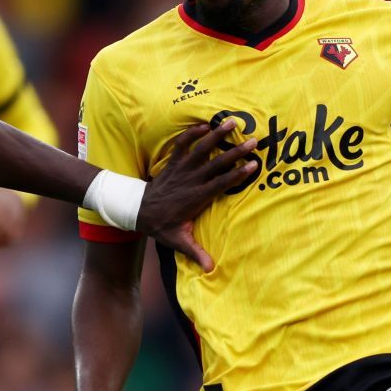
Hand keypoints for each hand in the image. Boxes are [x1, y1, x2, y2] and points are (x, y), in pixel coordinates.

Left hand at [136, 120, 258, 271]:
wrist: (137, 211)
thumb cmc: (161, 226)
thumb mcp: (178, 241)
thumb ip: (195, 253)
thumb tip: (211, 269)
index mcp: (196, 197)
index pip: (221, 183)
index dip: (237, 174)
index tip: (253, 165)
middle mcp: (191, 180)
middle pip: (216, 163)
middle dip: (235, 151)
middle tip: (254, 141)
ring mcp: (181, 169)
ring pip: (200, 148)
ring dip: (216, 134)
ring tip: (232, 120)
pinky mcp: (172, 163)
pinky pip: (181, 144)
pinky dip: (191, 133)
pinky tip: (204, 124)